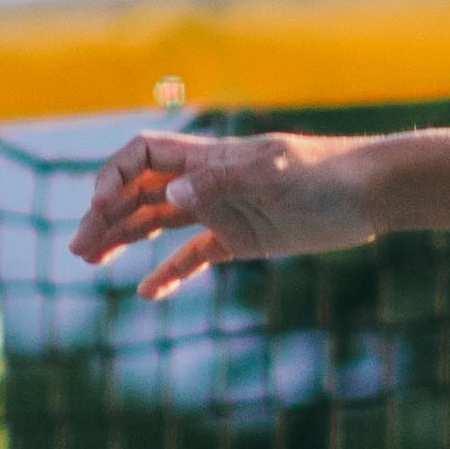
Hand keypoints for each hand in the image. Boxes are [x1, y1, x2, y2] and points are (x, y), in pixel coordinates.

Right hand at [78, 126, 382, 303]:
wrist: (371, 193)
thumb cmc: (325, 174)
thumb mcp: (274, 174)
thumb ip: (221, 180)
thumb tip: (169, 190)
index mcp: (208, 158)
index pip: (142, 156)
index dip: (113, 177)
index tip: (100, 209)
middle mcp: (207, 181)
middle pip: (140, 192)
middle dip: (105, 216)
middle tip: (78, 249)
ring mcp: (223, 210)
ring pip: (159, 221)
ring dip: (124, 238)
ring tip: (89, 261)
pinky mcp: (243, 239)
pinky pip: (195, 255)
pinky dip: (170, 271)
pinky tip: (146, 291)